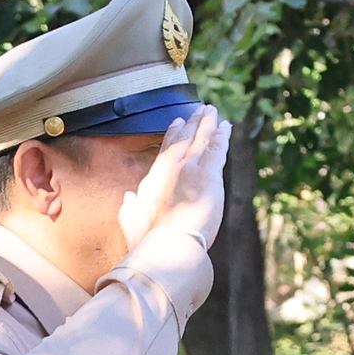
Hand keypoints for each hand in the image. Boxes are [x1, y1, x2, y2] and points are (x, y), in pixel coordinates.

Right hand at [116, 107, 228, 257]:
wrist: (166, 244)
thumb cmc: (148, 239)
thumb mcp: (130, 222)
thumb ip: (129, 208)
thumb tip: (128, 198)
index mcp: (154, 178)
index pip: (165, 150)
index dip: (173, 134)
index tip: (178, 122)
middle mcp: (171, 167)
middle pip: (184, 138)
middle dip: (192, 122)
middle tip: (200, 110)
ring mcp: (190, 168)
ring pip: (201, 138)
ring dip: (208, 123)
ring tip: (212, 112)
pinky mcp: (208, 175)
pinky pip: (217, 149)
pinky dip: (222, 136)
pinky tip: (226, 127)